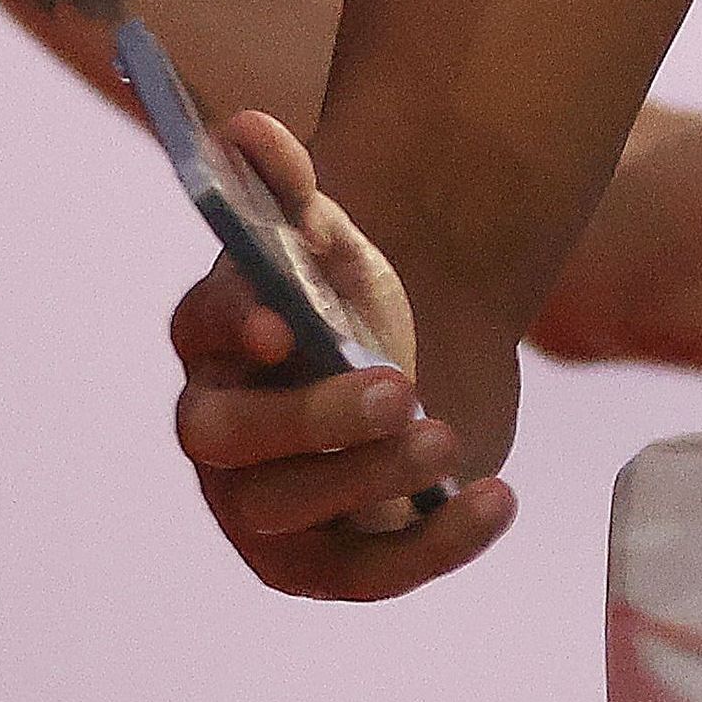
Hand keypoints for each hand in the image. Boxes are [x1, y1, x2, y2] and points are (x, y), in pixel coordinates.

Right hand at [169, 111, 514, 600]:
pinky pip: (369, 574)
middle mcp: (219, 432)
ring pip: (288, 516)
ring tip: (448, 436)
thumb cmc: (362, 284)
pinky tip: (500, 499)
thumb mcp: (336, 227)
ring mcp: (265, 506)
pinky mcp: (331, 558)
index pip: (201, 331)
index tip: (282, 319)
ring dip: (368, 480)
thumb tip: (244, 127)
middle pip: (231, 442)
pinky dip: (435, 546)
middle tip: (398, 390)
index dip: (234, 326)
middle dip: (312, 421)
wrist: (429, 332)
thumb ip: (292, 180)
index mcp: (212, 338)